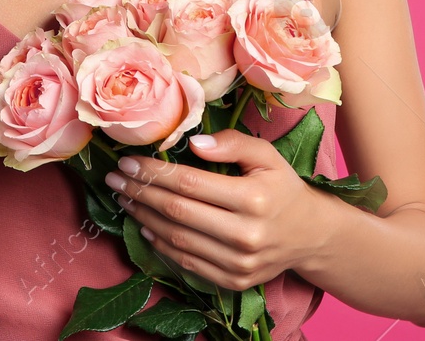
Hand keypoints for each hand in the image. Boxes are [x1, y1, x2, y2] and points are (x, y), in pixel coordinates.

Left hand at [103, 129, 335, 290]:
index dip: (154, 172)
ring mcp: (239, 263)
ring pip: (177, 240)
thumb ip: (232, 143)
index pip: (189, 184)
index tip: (128, 161)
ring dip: (143, 218)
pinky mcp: (234, 281)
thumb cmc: (282, 187)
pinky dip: (161, 245)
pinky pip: (187, 263)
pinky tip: (145, 226)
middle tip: (114, 179)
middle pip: (177, 212)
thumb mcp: (267, 155)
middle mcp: (245, 234)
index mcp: (253, 199)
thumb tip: (193, 144)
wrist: (310, 234)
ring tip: (123, 199)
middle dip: (139, 193)